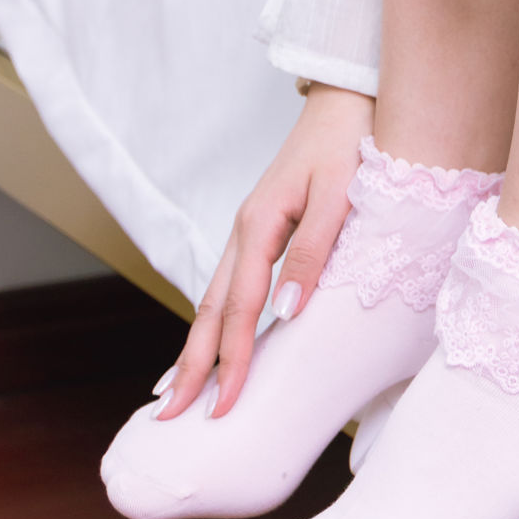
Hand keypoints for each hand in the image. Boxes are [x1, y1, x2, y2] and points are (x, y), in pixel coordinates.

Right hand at [161, 82, 373, 418]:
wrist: (347, 100)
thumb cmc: (350, 144)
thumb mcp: (339, 196)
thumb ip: (313, 253)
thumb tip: (285, 314)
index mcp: (260, 224)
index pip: (241, 308)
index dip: (232, 361)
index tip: (223, 407)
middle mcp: (245, 229)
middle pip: (211, 309)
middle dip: (191, 365)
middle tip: (168, 419)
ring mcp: (249, 228)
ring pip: (214, 298)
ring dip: (196, 347)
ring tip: (177, 392)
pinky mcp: (260, 228)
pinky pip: (229, 284)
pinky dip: (214, 320)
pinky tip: (210, 340)